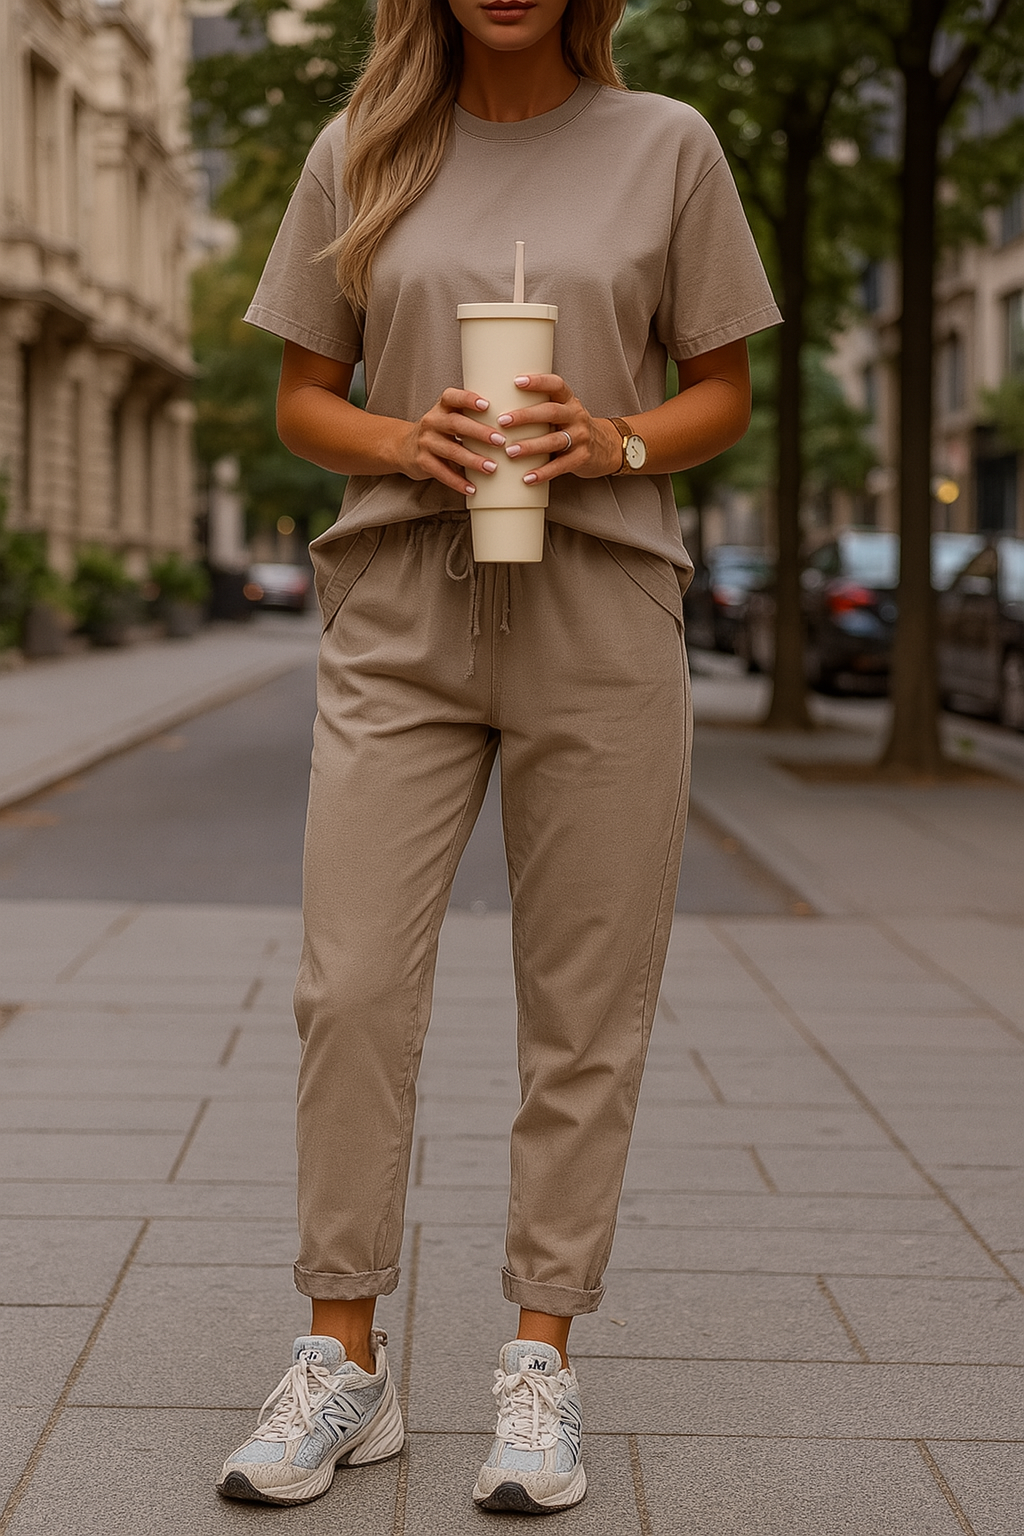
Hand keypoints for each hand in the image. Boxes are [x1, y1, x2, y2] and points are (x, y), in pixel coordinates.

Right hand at [397, 388, 506, 495]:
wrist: (404, 447)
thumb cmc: (439, 432)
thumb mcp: (449, 417)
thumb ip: (470, 416)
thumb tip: (511, 422)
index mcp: (442, 407)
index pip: (452, 397)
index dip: (468, 399)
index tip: (487, 405)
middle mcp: (432, 421)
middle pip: (456, 424)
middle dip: (479, 432)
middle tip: (500, 441)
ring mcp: (425, 442)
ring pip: (451, 450)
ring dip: (473, 460)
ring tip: (492, 467)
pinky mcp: (422, 462)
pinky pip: (442, 472)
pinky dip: (458, 482)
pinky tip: (472, 488)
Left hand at [495, 375, 621, 484]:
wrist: (608, 447)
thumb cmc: (574, 428)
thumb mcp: (564, 412)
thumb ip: (542, 409)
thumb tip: (502, 408)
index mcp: (569, 401)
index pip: (556, 385)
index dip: (538, 381)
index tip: (517, 381)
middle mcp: (576, 416)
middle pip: (551, 412)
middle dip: (525, 416)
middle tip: (503, 421)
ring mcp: (581, 437)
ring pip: (554, 440)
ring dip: (530, 446)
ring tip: (510, 451)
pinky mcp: (582, 458)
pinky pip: (560, 466)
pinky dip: (543, 472)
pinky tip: (527, 477)